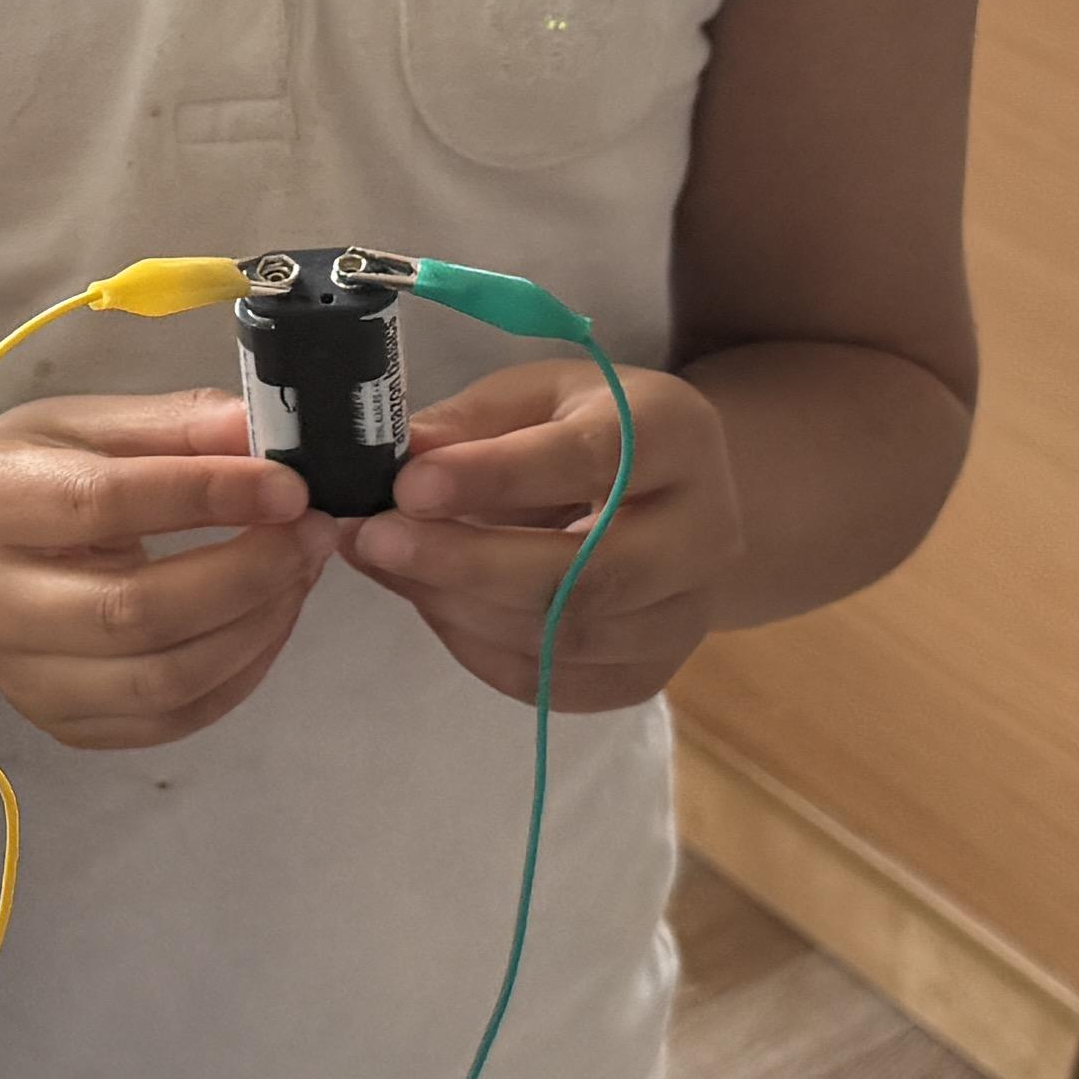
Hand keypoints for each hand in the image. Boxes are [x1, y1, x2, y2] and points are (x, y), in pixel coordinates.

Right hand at [0, 392, 337, 750]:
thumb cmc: (33, 474)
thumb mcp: (87, 424)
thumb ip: (177, 427)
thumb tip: (265, 434)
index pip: (103, 505)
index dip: (207, 496)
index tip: (289, 486)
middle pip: (134, 612)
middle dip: (247, 575)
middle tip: (311, 534)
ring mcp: (24, 678)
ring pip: (161, 682)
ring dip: (255, 629)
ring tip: (298, 575)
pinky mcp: (61, 722)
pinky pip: (169, 719)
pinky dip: (238, 676)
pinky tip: (267, 622)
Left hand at [349, 361, 734, 709]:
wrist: (671, 500)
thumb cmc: (588, 431)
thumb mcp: (537, 395)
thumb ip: (471, 424)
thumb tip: (397, 461)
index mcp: (678, 435)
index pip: (592, 460)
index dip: (495, 476)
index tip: (409, 485)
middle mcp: (704, 533)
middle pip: (588, 572)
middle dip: (467, 562)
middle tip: (375, 540)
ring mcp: (684, 616)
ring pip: (565, 638)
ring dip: (458, 606)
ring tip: (386, 564)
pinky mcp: (648, 674)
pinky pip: (550, 683)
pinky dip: (475, 648)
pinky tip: (431, 603)